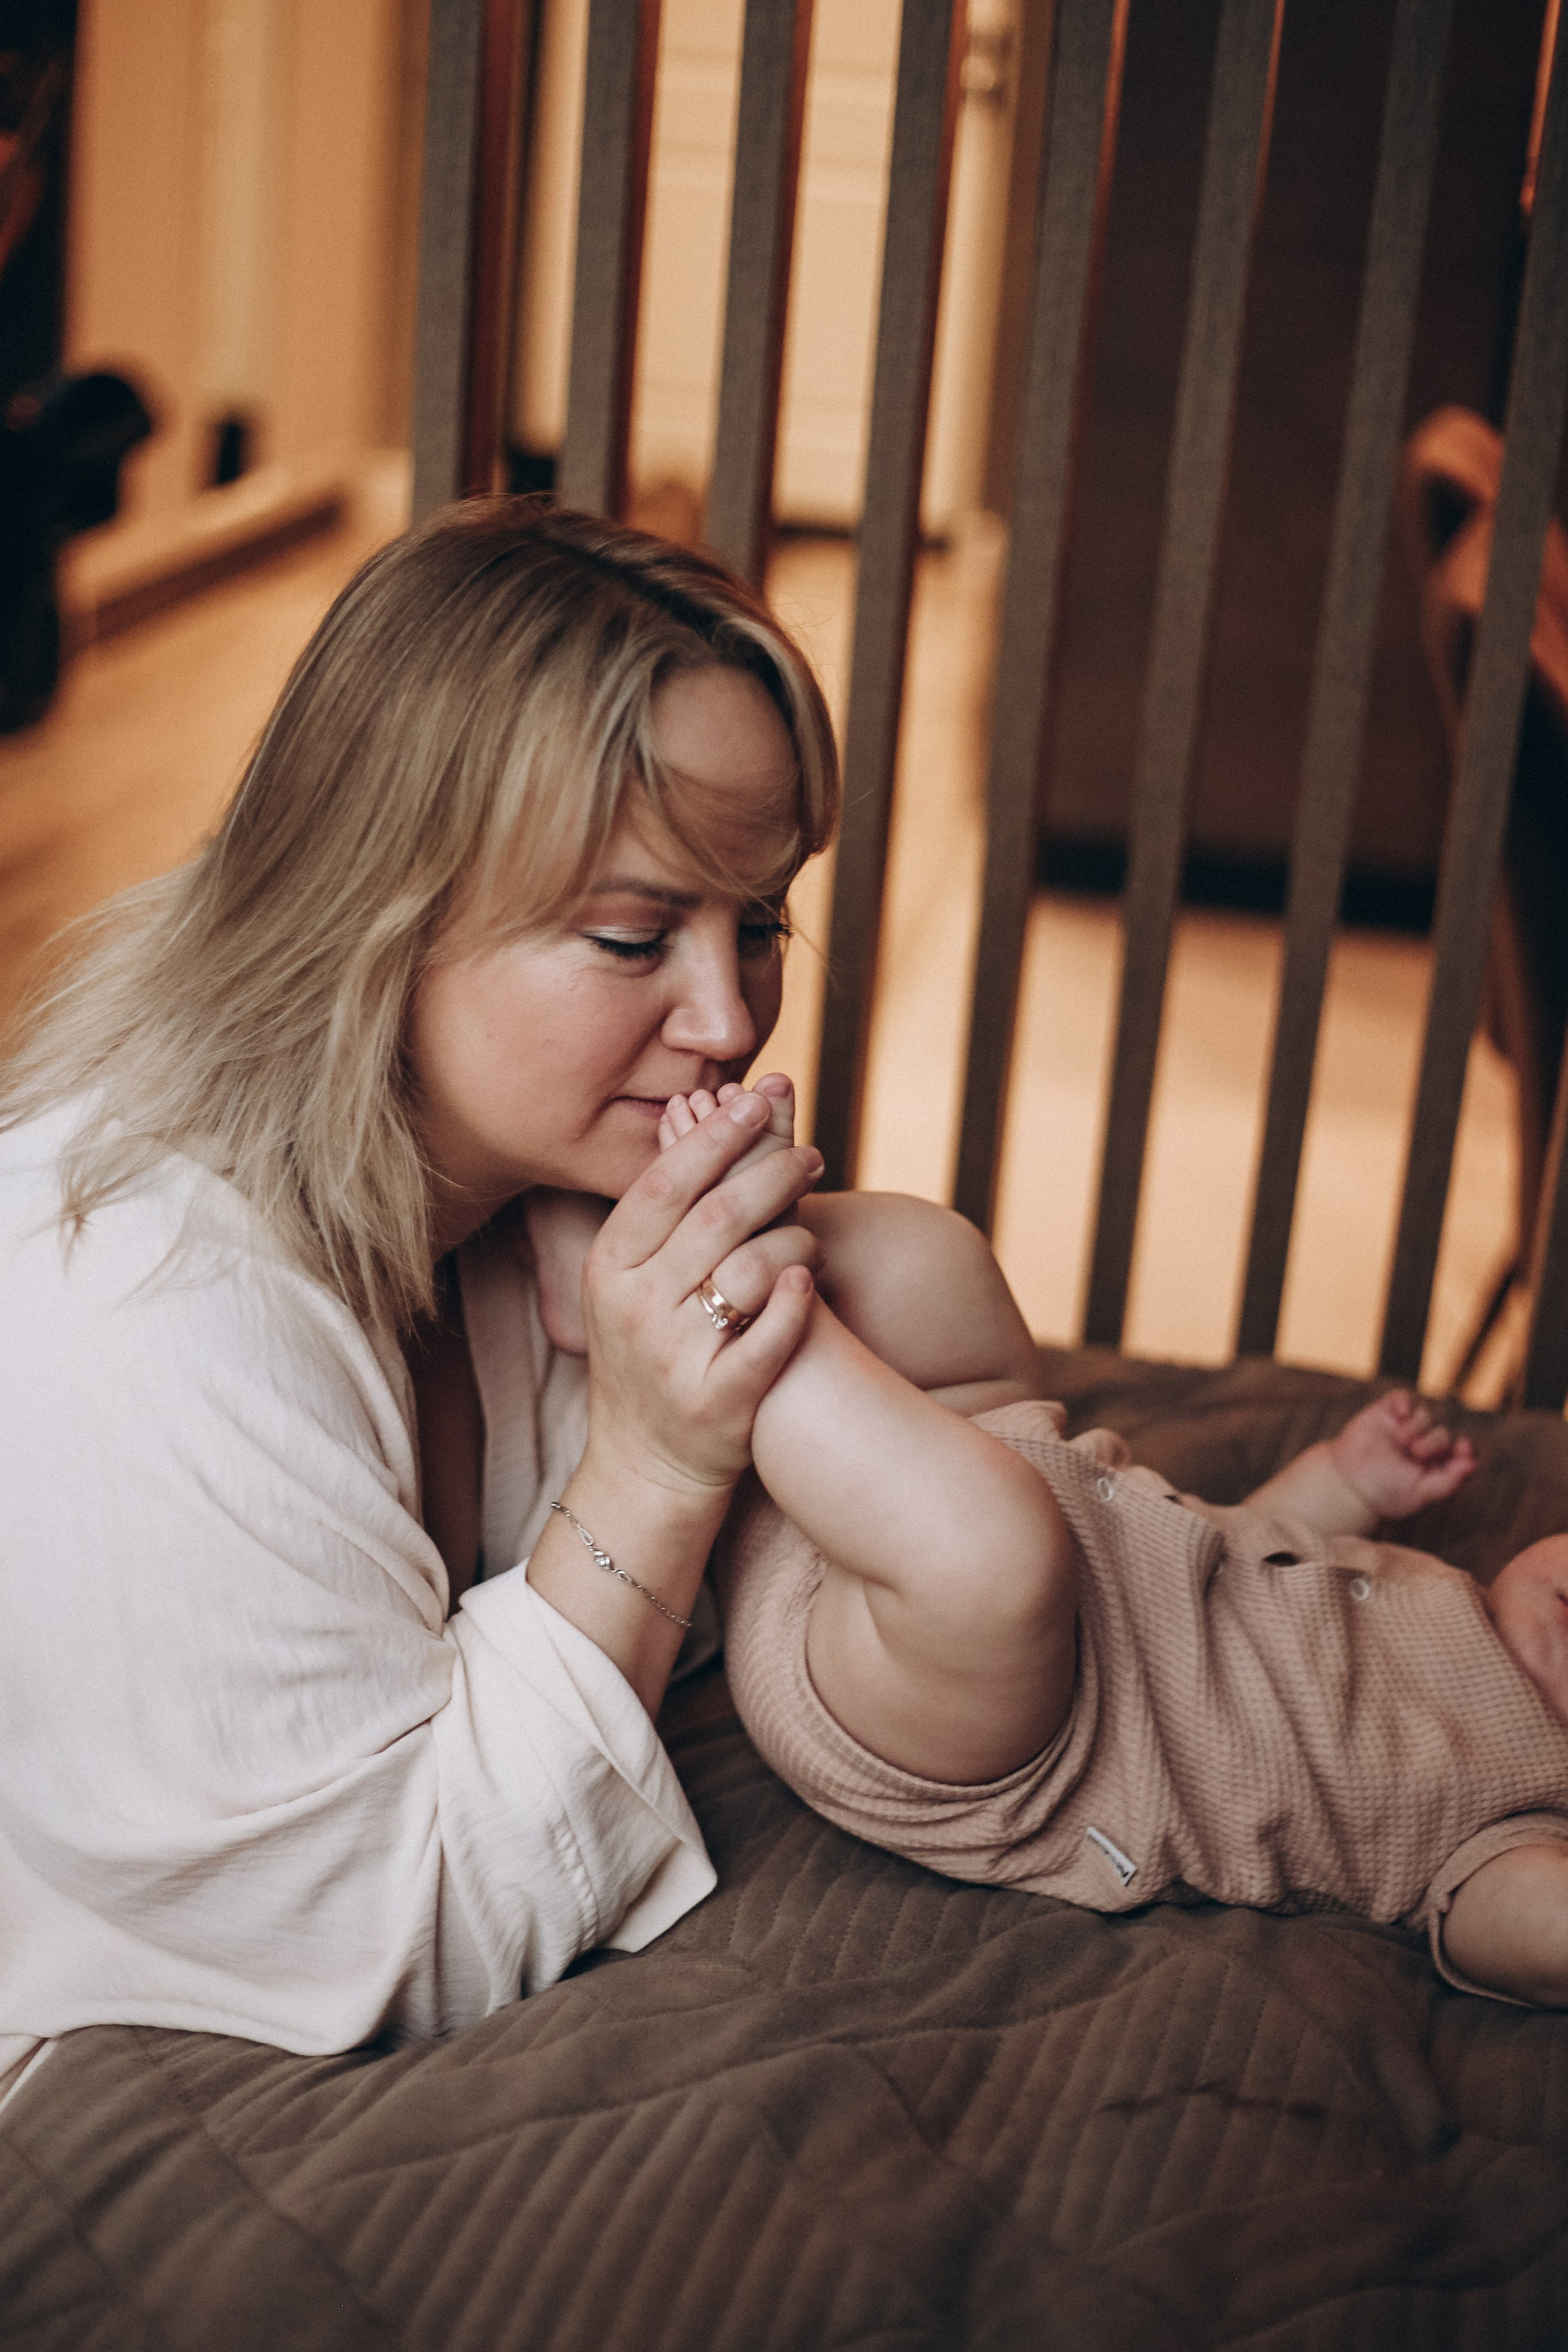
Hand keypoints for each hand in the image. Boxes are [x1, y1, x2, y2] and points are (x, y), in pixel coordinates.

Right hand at [580, 1086, 822, 1501]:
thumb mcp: (640, 1276)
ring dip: (793, 1241)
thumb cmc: (657, 1348)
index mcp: (611, 1265)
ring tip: (812, 1238)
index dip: (716, 1136)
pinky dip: (793, 1307)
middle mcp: (633, 1306)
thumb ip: (679, 1203)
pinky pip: (765, 1343)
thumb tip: (724, 1104)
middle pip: (715, 1218)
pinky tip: (808, 1285)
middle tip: (814, 1156)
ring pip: (747, 1272)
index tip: (759, 1100)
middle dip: (773, 1175)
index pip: (667, 1182)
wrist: (646, 1464)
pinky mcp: (715, 1404)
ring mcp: (671, 1357)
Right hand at [1328, 1391, 1475, 1521]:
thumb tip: (1473, 1464)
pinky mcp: (1385, 1413)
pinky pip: (1402, 1397)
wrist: (1347, 1484)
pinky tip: (1400, 1414)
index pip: (1461, 1451)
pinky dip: (1405, 1402)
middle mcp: (1423, 1444)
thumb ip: (1448, 1482)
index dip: (1466, 1447)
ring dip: (1420, 1425)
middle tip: (1417, 1452)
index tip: (1462, 1448)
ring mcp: (1404, 1427)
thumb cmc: (1384, 1493)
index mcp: (1436, 1465)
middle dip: (1436, 1440)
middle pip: (1445, 1432)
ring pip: (1427, 1414)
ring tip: (1403, 1440)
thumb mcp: (1420, 1494)